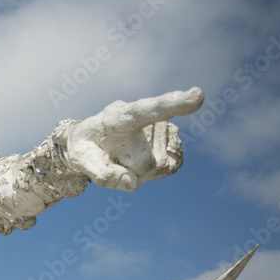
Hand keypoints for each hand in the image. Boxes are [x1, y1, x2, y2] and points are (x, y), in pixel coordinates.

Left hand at [58, 88, 202, 191]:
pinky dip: (155, 171)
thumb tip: (133, 184)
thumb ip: (103, 174)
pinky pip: (172, 165)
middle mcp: (142, 117)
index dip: (172, 104)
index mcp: (118, 117)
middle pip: (147, 162)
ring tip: (122, 156)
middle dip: (127, 172)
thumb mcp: (82, 161)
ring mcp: (157, 127)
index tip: (197, 96)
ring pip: (160, 165)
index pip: (146, 110)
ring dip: (140, 171)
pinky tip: (138, 159)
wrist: (88, 141)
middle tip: (109, 159)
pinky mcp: (168, 138)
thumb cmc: (83, 148)